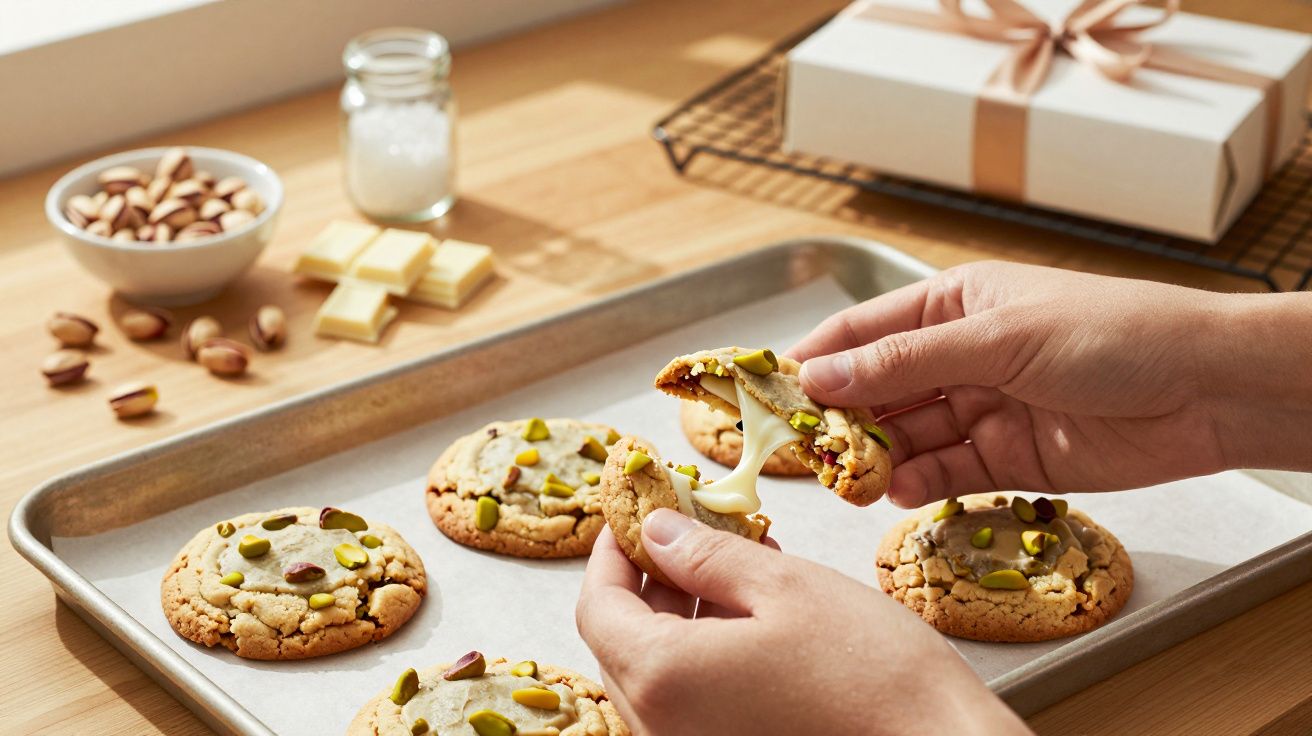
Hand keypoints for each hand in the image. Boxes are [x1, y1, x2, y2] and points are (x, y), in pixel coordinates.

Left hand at [576, 510, 1030, 735]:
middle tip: (684, 530)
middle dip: (646, 580)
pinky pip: (690, 702)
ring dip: (678, 615)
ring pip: (656, 674)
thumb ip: (705, 556)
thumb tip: (655, 531)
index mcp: (663, 679)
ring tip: (730, 562)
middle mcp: (663, 728)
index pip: (598, 607)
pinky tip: (751, 614)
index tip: (634, 515)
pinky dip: (704, 654)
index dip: (610, 553)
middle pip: (620, 643)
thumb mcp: (784, 588)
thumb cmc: (871, 672)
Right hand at [789, 261, 1311, 507]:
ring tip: (847, 477)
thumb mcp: (997, 337)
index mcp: (953, 303)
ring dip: (876, 455)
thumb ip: (905, 362)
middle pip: (879, 388)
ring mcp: (983, 408)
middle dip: (841, 416)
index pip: (863, 330)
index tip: (770, 391)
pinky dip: (918, 483)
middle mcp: (960, 354)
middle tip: (802, 448)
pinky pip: (946, 472)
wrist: (1206, 391)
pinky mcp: (1008, 458)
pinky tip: (895, 490)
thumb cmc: (1110, 334)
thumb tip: (822, 374)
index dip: (816, 359)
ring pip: (908, 435)